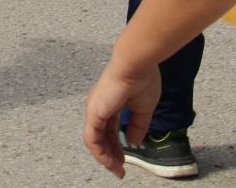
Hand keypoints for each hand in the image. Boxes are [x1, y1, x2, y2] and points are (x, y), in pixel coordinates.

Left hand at [84, 57, 161, 176]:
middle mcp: (99, 106)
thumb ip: (138, 126)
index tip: (126, 158)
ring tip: (117, 170)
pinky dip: (100, 153)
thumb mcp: (143, 109)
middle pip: (102, 136)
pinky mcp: (94, 113)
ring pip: (95, 140)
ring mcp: (95, 109)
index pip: (110, 129)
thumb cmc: (142, 80)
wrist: (136, 65)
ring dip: (105, 157)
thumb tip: (133, 142)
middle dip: (111, 154)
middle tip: (120, 169)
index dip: (117, 145)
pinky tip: (110, 162)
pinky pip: (92, 139)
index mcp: (110, 103)